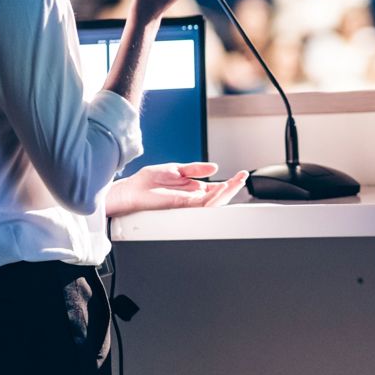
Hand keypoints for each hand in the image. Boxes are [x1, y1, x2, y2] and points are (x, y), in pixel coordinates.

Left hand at [106, 161, 248, 216]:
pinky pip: (202, 205)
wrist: (131, 190)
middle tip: (243, 177)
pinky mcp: (182, 206)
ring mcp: (188, 203)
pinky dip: (214, 198)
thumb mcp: (176, 169)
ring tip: (237, 182)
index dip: (229, 183)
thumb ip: (195, 168)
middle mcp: (192, 197)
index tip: (240, 174)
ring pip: (214, 202)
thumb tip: (213, 167)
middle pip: (218, 196)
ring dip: (227, 192)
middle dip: (233, 187)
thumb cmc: (147, 181)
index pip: (216, 188)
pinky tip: (221, 188)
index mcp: (192, 188)